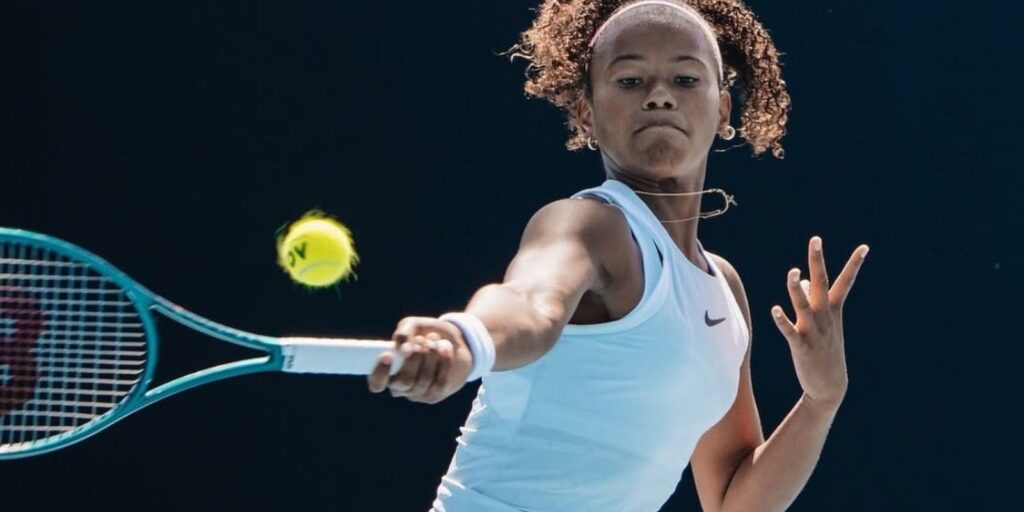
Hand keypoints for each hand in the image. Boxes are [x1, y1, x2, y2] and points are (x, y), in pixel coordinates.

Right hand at [367, 316, 473, 403]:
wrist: (454, 343)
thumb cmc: (426, 334)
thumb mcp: (412, 326)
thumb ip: (404, 332)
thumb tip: (402, 348)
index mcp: (387, 371)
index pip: (376, 382)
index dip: (380, 372)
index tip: (388, 354)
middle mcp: (399, 386)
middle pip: (404, 381)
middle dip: (414, 358)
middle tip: (420, 340)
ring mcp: (417, 393)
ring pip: (423, 381)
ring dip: (430, 355)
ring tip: (434, 339)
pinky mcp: (434, 395)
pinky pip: (439, 382)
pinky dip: (443, 361)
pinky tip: (444, 347)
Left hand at [771, 236, 868, 410]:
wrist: (830, 387)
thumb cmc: (825, 350)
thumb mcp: (824, 324)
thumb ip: (812, 299)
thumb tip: (800, 280)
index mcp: (833, 311)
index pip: (846, 283)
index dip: (854, 265)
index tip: (865, 247)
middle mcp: (825, 317)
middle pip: (822, 284)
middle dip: (818, 261)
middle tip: (816, 239)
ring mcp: (814, 331)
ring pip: (804, 305)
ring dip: (797, 289)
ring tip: (793, 272)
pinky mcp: (801, 346)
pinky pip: (790, 331)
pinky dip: (782, 320)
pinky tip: (774, 309)